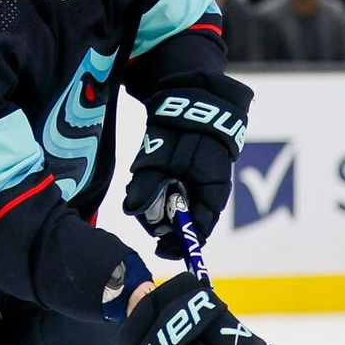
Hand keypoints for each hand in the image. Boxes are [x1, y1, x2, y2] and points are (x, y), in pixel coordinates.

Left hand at [123, 71, 251, 257]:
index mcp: (211, 190)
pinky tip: (150, 181)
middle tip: (143, 214)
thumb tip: (132, 210)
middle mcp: (212, 190)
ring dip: (163, 207)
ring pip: (183, 207)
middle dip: (165, 223)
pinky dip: (165, 193)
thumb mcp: (161, 156)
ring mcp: (205, 182)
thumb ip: (148, 184)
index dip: (180, 243)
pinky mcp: (196, 174)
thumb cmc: (183, 126)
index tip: (159, 248)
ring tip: (143, 189)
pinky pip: (181, 193)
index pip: (200, 229)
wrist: (195, 96)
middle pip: (189, 222)